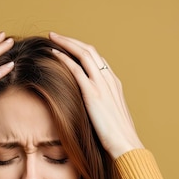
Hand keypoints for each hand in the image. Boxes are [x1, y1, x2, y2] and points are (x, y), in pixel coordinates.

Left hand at [48, 32, 143, 158]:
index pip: (97, 59)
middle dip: (72, 40)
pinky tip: (53, 54)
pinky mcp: (92, 94)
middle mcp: (109, 79)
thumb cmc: (117, 136)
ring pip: (83, 54)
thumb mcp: (110, 116)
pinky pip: (76, 69)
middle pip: (90, 51)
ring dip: (66, 43)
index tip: (68, 46)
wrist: (125, 143)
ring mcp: (102, 85)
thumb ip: (100, 107)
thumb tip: (89, 110)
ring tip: (52, 37)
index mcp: (114, 83)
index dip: (81, 50)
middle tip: (56, 35)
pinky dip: (64, 58)